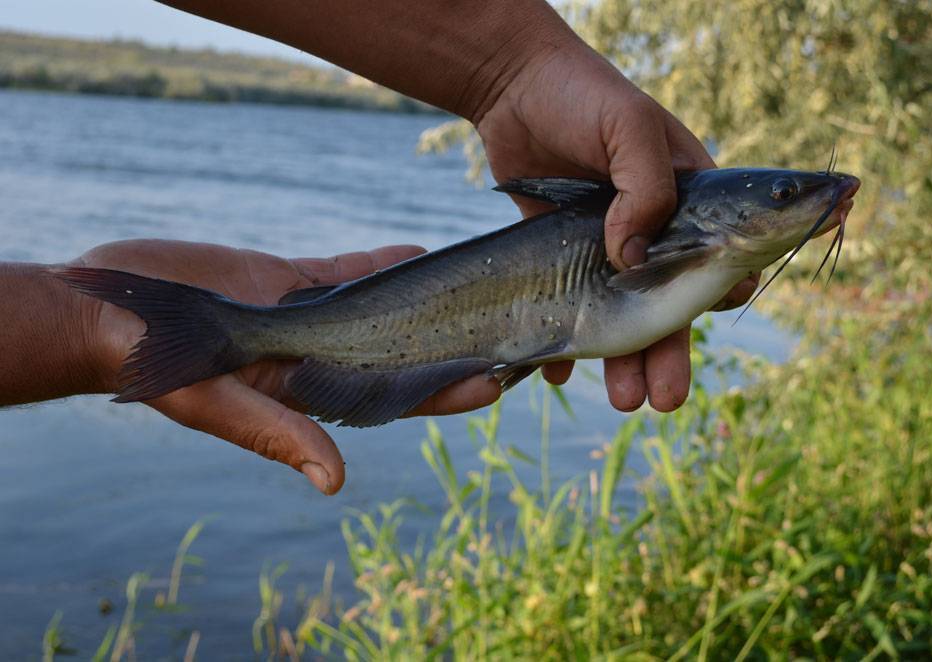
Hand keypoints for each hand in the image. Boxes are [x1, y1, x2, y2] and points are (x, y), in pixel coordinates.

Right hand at [68, 240, 499, 494]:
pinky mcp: (286, 280)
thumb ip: (279, 434)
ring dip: (426, 300)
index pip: (396, 397)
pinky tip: (417, 252)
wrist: (112, 314)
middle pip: (402, 352)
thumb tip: (333, 481)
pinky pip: (344, 272)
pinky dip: (379, 264)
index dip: (446, 391)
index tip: (499, 380)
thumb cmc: (160, 368)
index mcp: (311, 392)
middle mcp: (319, 357)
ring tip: (479, 286)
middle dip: (453, 344)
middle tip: (513, 329)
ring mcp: (307, 317)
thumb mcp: (220, 404)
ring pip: (382, 308)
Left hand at [476, 43, 759, 411]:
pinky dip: (566, 341)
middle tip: (665, 399)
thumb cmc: (582, 95)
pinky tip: (561, 369)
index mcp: (688, 200)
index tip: (716, 314)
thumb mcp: (628, 127)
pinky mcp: (561, 256)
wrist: (511, 87)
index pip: (725, 254)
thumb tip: (632, 259)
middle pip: (671, 303)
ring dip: (625, 360)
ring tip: (625, 402)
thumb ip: (645, 187)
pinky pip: (569, 307)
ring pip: (622, 315)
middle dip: (670, 353)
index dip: (727, 286)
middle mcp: (655, 231)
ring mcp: (606, 248)